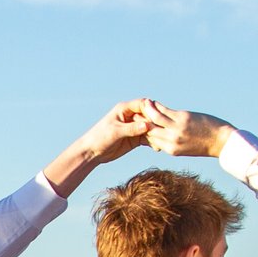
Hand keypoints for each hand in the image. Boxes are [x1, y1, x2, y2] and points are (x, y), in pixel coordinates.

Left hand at [45, 99, 174, 194]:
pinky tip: (158, 147)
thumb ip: (132, 128)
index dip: (152, 109)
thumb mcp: (116, 132)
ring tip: (163, 140)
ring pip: (150, 128)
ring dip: (156, 133)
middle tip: (165, 130)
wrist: (92, 152)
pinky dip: (153, 142)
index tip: (160, 117)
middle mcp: (131, 116)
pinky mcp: (135, 138)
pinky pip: (148, 138)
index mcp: (124, 109)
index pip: (143, 104)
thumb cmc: (100, 138)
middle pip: (149, 115)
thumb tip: (147, 125)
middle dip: (157, 122)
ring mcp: (134, 127)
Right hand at [146, 107, 240, 157]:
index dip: (143, 131)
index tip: (138, 123)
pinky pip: (164, 111)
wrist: (222, 142)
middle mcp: (171, 140)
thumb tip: (166, 135)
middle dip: (140, 121)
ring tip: (143, 104)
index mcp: (171, 149)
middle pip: (149, 129)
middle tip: (134, 113)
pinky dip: (156, 106)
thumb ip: (173, 142)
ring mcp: (176, 129)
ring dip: (146, 110)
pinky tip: (152, 102)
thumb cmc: (206, 144)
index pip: (151, 139)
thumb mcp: (186, 148)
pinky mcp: (182, 118)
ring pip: (153, 118)